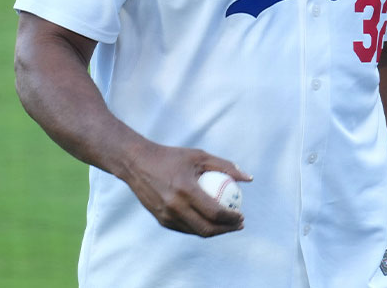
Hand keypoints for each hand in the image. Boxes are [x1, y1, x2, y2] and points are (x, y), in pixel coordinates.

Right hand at [123, 142, 252, 236]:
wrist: (137, 163)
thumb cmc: (172, 157)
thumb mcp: (199, 156)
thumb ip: (226, 166)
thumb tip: (249, 179)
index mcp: (185, 190)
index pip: (214, 212)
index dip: (231, 218)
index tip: (242, 215)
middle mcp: (174, 206)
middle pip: (206, 228)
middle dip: (226, 230)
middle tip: (237, 224)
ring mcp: (166, 216)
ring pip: (196, 231)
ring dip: (214, 231)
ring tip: (226, 224)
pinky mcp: (161, 220)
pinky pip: (185, 228)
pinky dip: (199, 227)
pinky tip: (209, 221)